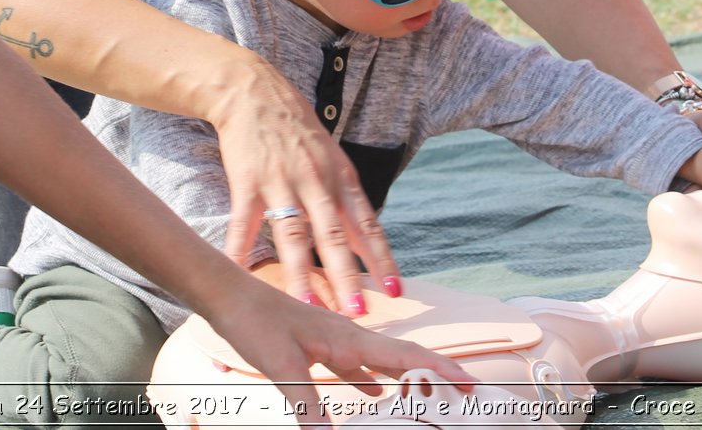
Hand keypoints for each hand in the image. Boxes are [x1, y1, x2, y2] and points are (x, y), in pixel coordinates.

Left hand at [209, 280, 474, 427]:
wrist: (229, 294)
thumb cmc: (255, 321)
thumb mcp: (282, 366)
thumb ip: (309, 406)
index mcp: (350, 340)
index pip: (408, 357)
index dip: (442, 372)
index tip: (473, 385)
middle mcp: (350, 338)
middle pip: (405, 361)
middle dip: (436, 378)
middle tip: (466, 398)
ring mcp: (336, 342)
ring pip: (383, 365)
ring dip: (407, 382)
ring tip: (428, 403)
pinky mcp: (319, 347)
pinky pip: (358, 369)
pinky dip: (373, 384)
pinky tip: (375, 398)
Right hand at [215, 64, 400, 316]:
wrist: (254, 93)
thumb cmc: (298, 130)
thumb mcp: (333, 157)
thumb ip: (346, 199)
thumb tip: (366, 242)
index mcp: (340, 176)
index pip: (367, 223)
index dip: (381, 258)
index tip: (394, 290)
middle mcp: (315, 181)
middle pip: (333, 235)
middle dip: (347, 276)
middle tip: (356, 312)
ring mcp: (281, 182)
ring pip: (292, 235)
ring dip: (300, 273)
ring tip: (307, 307)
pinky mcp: (247, 182)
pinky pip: (244, 224)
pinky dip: (240, 253)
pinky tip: (240, 276)